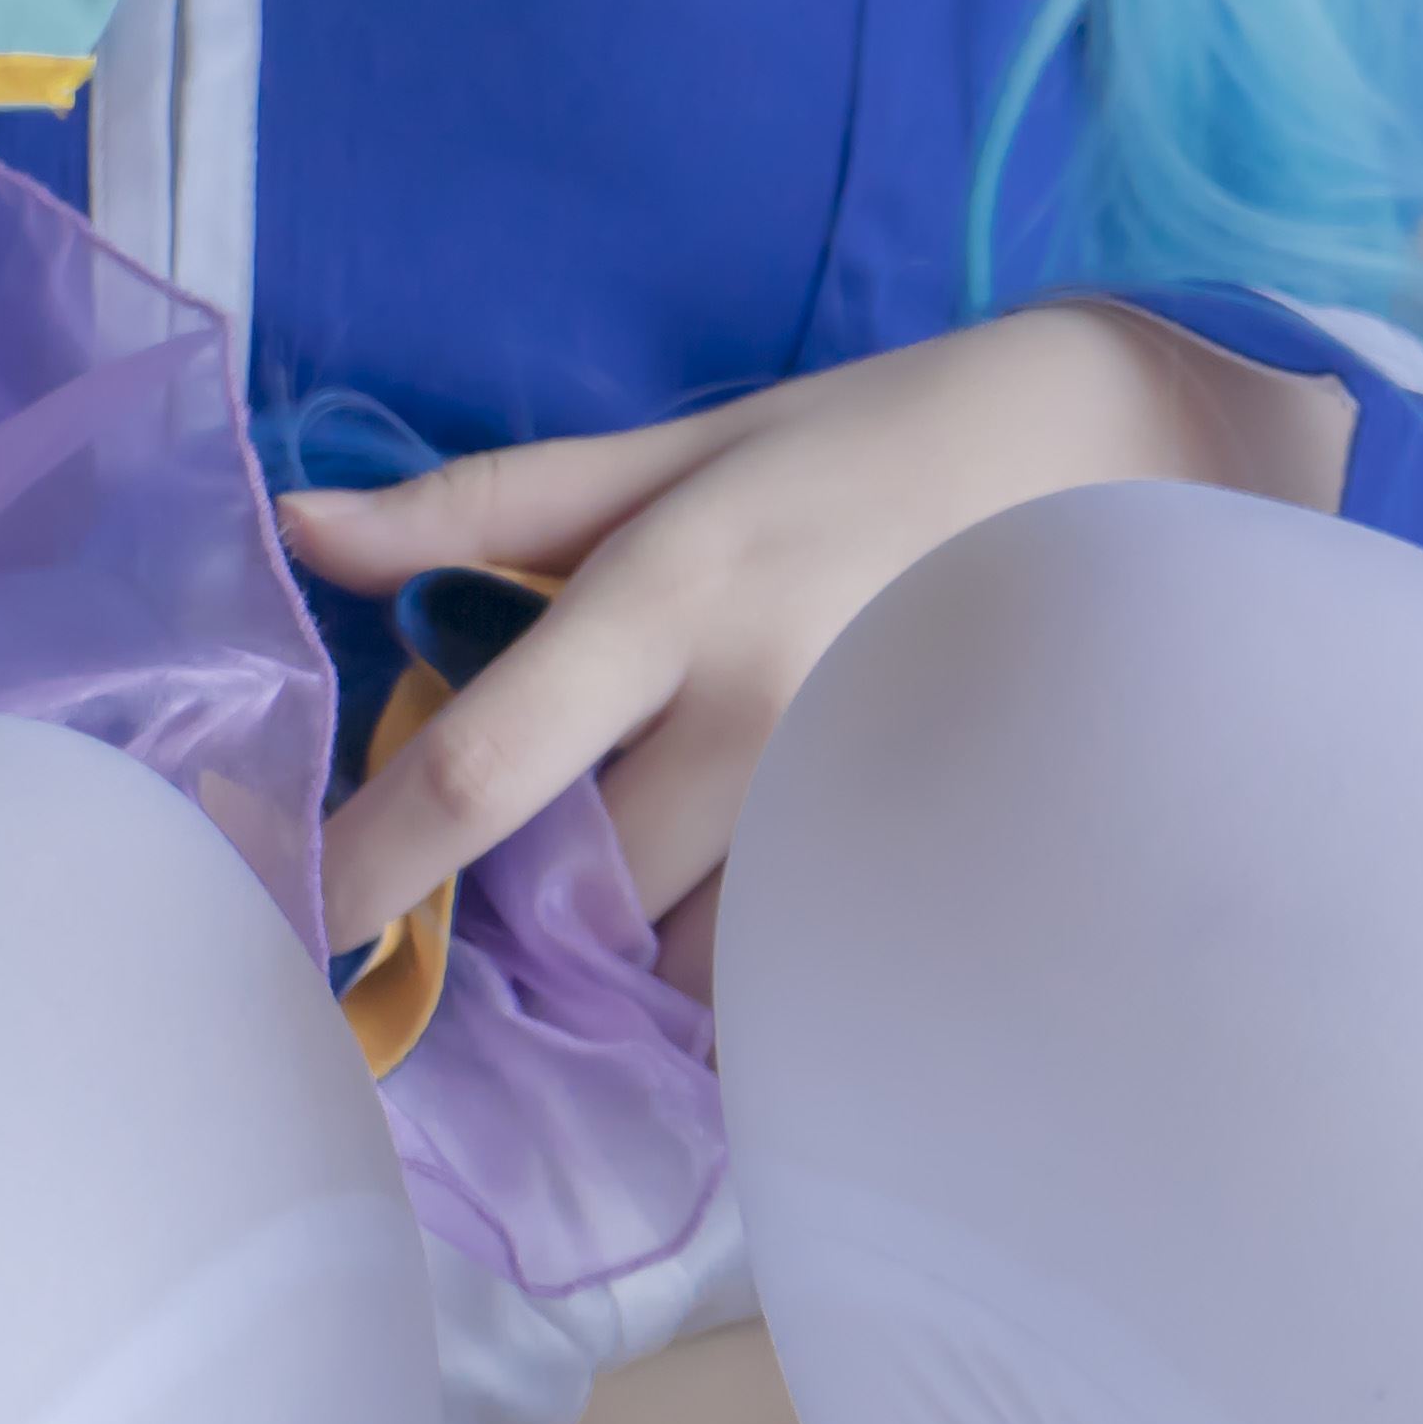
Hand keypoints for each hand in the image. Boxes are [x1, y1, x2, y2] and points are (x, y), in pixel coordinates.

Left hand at [281, 306, 1350, 968]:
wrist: (1120, 457)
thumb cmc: (868, 449)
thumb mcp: (679, 444)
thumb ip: (485, 505)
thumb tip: (302, 530)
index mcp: (674, 593)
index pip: (487, 767)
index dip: (374, 864)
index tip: (303, 920)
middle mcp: (762, 713)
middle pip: (580, 894)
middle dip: (523, 910)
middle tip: (522, 874)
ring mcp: (861, 803)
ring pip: (688, 961)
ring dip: (638, 949)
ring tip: (653, 879)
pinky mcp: (935, 864)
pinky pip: (798, 979)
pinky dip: (746, 972)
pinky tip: (749, 911)